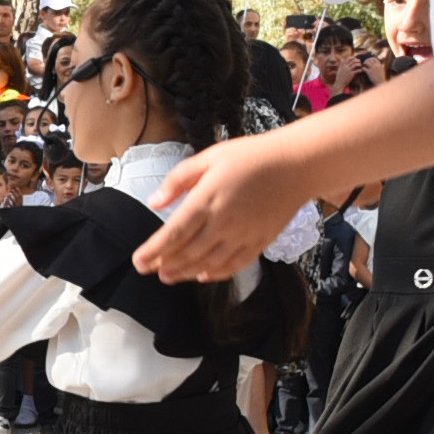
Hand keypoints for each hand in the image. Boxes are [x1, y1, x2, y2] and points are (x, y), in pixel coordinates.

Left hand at [131, 134, 312, 283]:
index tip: (138, 260)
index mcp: (208, 199)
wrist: (296, 164)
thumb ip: (179, 180)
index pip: (174, 232)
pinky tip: (203, 275)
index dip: (153, 250)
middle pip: (189, 251)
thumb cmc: (250, 156)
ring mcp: (244, 234)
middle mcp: (224, 221)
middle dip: (165, 264)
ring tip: (168, 276)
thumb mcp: (209, 157)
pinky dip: (217, 273)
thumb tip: (154, 202)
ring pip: (209, 262)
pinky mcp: (260, 241)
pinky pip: (236, 264)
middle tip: (148, 270)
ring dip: (186, 272)